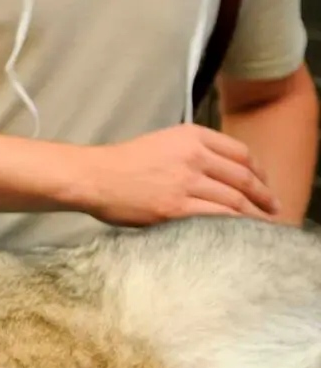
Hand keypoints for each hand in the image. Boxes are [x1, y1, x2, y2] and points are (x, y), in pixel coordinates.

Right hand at [84, 124, 281, 225]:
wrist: (93, 177)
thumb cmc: (121, 164)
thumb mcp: (162, 142)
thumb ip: (191, 151)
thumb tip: (216, 172)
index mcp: (192, 136)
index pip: (240, 152)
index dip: (259, 171)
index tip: (264, 184)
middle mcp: (194, 155)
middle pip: (243, 177)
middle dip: (263, 195)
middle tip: (273, 208)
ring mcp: (185, 182)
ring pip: (234, 199)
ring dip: (253, 213)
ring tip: (262, 224)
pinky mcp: (175, 207)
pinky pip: (216, 216)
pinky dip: (234, 225)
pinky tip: (240, 232)